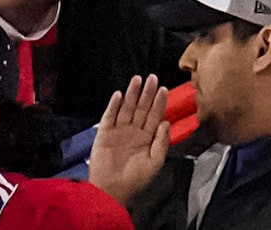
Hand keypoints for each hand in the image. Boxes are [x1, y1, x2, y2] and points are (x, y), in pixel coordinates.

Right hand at [87, 76, 171, 205]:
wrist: (111, 191)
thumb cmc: (135, 180)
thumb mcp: (155, 162)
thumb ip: (162, 141)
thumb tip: (166, 122)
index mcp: (147, 138)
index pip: (155, 115)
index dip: (159, 102)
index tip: (163, 89)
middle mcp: (133, 132)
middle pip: (142, 108)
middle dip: (147, 93)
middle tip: (152, 78)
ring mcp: (119, 132)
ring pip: (127, 108)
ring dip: (132, 94)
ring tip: (137, 80)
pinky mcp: (104, 135)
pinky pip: (109, 117)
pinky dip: (113, 106)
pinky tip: (119, 95)